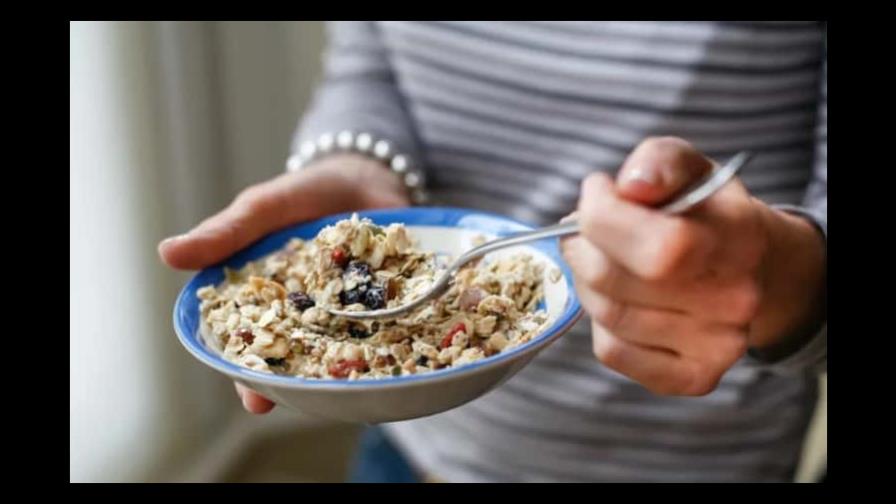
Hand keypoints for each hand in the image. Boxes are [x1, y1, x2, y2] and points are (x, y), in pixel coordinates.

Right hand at [158, 154, 409, 412]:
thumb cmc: (303, 195)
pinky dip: (398, 340)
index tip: (255, 400)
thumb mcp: (262, 209)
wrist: (365, 175)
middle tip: (314, 407)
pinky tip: (403, 356)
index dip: (253, 375)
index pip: (256, 347)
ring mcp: (354, 311)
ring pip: (348, 351)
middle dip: (304, 384)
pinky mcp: (391, 300)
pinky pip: (394, 326)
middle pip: (303, 360)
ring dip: (350, 370)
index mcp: (272, 302)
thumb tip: (167, 252)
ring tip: (354, 393)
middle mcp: (312, 315)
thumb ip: (226, 234)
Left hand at [561, 137, 825, 395]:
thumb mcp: (688, 167)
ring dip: (587, 282)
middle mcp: (734, 299)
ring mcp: (717, 346)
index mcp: (739, 238)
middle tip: (585, 230)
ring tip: (604, 260)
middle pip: (612, 279)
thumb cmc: (704, 213)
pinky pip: (612, 351)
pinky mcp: (693, 378)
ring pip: (607, 315)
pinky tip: (620, 298)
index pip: (659, 245)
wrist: (751, 268)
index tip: (595, 193)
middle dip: (582, 246)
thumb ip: (658, 161)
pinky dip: (600, 323)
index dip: (602, 216)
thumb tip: (632, 186)